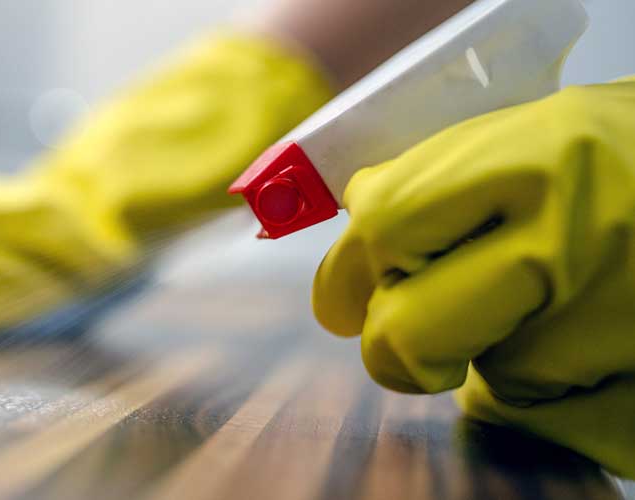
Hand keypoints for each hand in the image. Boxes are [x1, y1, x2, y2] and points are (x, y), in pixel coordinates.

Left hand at [313, 77, 634, 476]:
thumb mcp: (554, 127)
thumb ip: (451, 172)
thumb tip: (360, 214)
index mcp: (539, 160)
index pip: (385, 224)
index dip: (348, 268)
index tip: (343, 292)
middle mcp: (573, 246)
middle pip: (407, 332)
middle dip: (392, 342)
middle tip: (402, 332)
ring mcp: (610, 329)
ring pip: (485, 380)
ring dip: (497, 353)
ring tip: (560, 302)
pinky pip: (548, 419)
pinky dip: (555, 392)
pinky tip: (593, 340)